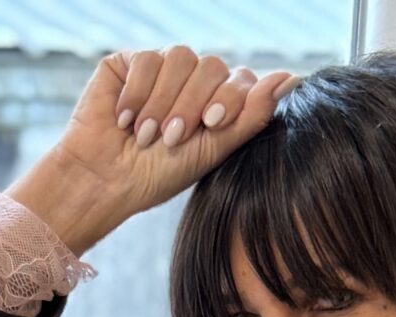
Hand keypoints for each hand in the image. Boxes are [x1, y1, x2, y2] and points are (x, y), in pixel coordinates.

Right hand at [6, 49, 297, 255]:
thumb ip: (250, 117)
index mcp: (216, 101)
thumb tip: (290, 78)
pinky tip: (124, 121)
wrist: (105, 180)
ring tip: (144, 136)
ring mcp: (161, 68)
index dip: (228, 97)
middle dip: (192, 104)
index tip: (212, 124)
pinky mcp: (129, 62)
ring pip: (178, 58)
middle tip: (172, 138)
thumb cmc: (157, 176)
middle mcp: (191, 80)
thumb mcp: (210, 152)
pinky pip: (144, 59)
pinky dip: (135, 94)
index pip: (238, 79)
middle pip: (210, 66)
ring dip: (162, 102)